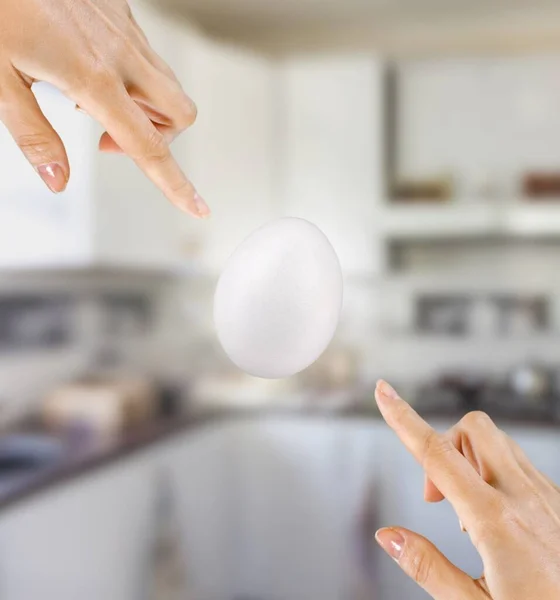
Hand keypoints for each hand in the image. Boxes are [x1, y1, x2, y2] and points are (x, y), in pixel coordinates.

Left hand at [0, 0, 208, 217]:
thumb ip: (34, 135)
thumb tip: (57, 179)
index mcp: (93, 76)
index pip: (149, 146)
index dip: (176, 184)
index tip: (197, 207)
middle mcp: (120, 52)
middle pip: (180, 114)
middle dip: (163, 138)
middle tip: (115, 140)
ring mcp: (125, 28)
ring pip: (169, 85)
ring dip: (150, 109)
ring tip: (98, 103)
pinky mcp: (120, 10)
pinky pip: (149, 56)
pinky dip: (136, 78)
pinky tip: (94, 67)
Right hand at [374, 380, 559, 599]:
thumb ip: (428, 567)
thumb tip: (389, 536)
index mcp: (495, 520)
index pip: (436, 453)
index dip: (402, 418)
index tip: (384, 393)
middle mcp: (523, 497)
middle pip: (473, 428)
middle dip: (445, 443)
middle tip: (438, 494)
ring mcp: (546, 495)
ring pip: (498, 442)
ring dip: (470, 459)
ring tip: (469, 513)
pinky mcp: (559, 500)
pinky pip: (519, 463)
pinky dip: (495, 474)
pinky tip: (499, 518)